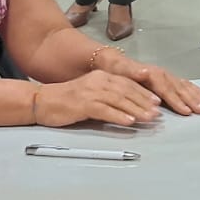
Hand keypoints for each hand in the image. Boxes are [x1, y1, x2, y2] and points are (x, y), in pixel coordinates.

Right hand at [33, 71, 165, 127]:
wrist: (41, 101)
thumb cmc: (67, 101)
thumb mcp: (91, 94)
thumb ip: (108, 97)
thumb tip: (130, 107)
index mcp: (101, 77)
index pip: (127, 83)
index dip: (144, 92)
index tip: (157, 101)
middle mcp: (97, 81)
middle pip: (126, 90)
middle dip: (144, 101)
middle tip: (158, 112)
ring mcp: (90, 92)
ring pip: (119, 99)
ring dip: (136, 109)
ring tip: (149, 118)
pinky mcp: (82, 104)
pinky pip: (104, 110)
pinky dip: (118, 116)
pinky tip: (129, 122)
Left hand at [100, 55, 199, 115]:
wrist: (113, 62)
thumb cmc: (116, 69)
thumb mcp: (119, 69)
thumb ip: (132, 71)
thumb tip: (144, 72)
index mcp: (150, 73)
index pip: (166, 89)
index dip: (176, 100)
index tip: (185, 110)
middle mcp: (160, 74)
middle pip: (178, 88)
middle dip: (191, 99)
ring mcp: (164, 77)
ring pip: (183, 86)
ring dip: (195, 96)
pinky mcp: (166, 80)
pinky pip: (184, 84)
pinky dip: (194, 90)